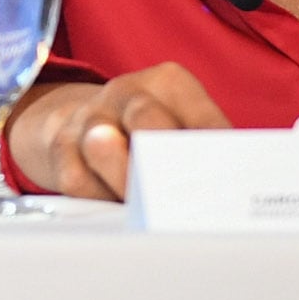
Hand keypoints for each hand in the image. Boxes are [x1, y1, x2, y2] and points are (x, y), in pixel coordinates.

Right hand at [5, 62, 232, 201]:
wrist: (83, 119)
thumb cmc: (151, 131)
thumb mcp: (182, 122)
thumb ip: (207, 149)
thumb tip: (238, 189)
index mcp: (167, 83)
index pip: (197, 114)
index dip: (214, 148)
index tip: (230, 180)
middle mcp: (124, 93)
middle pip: (146, 120)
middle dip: (166, 159)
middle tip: (186, 195)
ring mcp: (88, 119)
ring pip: (103, 147)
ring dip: (128, 180)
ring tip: (148, 209)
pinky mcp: (61, 150)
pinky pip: (79, 181)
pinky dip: (100, 200)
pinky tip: (119, 216)